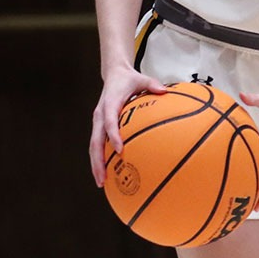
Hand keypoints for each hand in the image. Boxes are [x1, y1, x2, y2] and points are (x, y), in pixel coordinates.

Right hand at [89, 69, 169, 186]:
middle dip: (98, 160)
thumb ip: (152, 84)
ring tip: (101, 182)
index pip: (109, 122)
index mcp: (109, 104)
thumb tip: (165, 91)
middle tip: (103, 177)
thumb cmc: (129, 79)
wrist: (113, 74)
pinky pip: (97, 145)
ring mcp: (98, 122)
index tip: (118, 150)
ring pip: (93, 146)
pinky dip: (100, 159)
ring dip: (96, 164)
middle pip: (95, 140)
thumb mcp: (141, 78)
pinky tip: (107, 173)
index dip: (113, 136)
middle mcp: (100, 115)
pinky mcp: (99, 126)